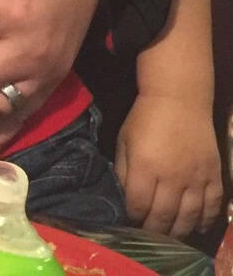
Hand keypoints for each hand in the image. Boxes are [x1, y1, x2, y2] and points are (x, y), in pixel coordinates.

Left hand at [116, 93, 222, 236]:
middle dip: (153, 231)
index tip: (128, 224)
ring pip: (189, 217)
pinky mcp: (214, 176)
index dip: (132, 218)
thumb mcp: (124, 141)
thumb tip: (124, 197)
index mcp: (145, 166)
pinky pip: (212, 206)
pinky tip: (196, 227)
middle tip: (147, 237)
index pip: (138, 205)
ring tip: (169, 238)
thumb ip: (123, 171)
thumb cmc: (145, 119)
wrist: (179, 100)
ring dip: (178, 232)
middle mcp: (172, 177)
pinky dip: (204, 221)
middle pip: (163, 216)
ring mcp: (196, 178)